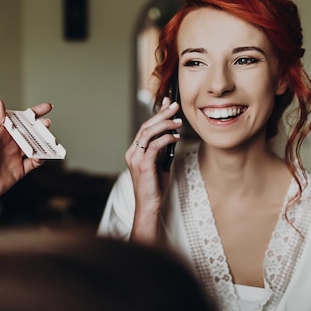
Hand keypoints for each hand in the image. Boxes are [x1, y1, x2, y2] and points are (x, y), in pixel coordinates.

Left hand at [0, 96, 53, 210]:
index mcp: (0, 133)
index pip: (19, 119)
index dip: (33, 113)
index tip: (47, 107)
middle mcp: (9, 143)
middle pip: (30, 131)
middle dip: (41, 127)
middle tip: (48, 124)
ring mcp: (15, 157)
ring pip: (35, 146)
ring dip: (44, 142)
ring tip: (50, 139)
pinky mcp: (19, 171)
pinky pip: (34, 163)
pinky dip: (41, 158)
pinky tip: (43, 156)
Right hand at [126, 97, 181, 242]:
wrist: (149, 205)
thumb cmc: (154, 188)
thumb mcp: (158, 165)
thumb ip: (161, 151)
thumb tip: (172, 136)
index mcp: (134, 151)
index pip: (145, 128)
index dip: (157, 114)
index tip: (168, 105)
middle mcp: (132, 152)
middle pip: (146, 126)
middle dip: (161, 114)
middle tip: (175, 106)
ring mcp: (136, 158)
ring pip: (148, 133)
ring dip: (165, 124)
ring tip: (178, 121)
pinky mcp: (143, 164)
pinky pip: (154, 145)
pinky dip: (166, 138)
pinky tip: (176, 137)